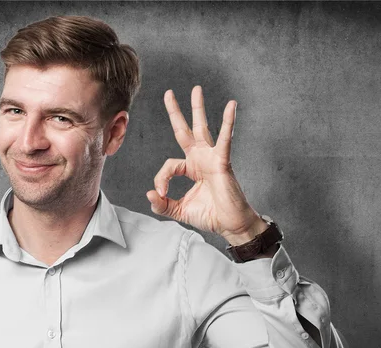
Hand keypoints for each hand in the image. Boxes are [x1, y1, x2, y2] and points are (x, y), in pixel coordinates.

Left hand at [146, 86, 266, 245]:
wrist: (230, 225)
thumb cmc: (210, 215)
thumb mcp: (179, 210)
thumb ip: (162, 204)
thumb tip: (149, 194)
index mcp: (190, 168)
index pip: (169, 165)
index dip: (161, 179)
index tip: (160, 193)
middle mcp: (200, 159)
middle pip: (184, 131)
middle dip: (176, 112)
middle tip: (168, 93)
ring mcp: (211, 158)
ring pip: (202, 128)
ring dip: (198, 108)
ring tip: (196, 89)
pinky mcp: (223, 161)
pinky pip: (225, 139)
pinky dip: (229, 122)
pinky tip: (231, 105)